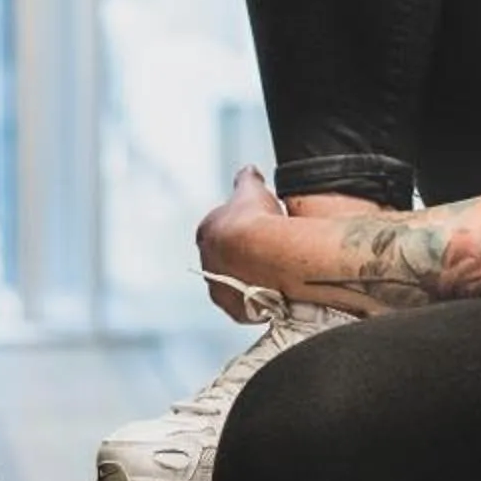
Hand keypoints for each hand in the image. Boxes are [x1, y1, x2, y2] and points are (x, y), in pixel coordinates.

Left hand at [195, 166, 288, 322]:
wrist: (266, 252)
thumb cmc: (255, 218)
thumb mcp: (251, 189)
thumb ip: (246, 178)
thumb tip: (248, 170)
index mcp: (205, 233)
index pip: (219, 233)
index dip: (239, 231)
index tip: (256, 231)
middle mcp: (207, 263)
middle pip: (226, 262)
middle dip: (243, 258)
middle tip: (267, 254)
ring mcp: (220, 288)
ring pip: (235, 286)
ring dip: (250, 282)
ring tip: (274, 275)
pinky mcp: (236, 309)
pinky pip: (248, 307)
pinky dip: (259, 302)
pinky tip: (274, 293)